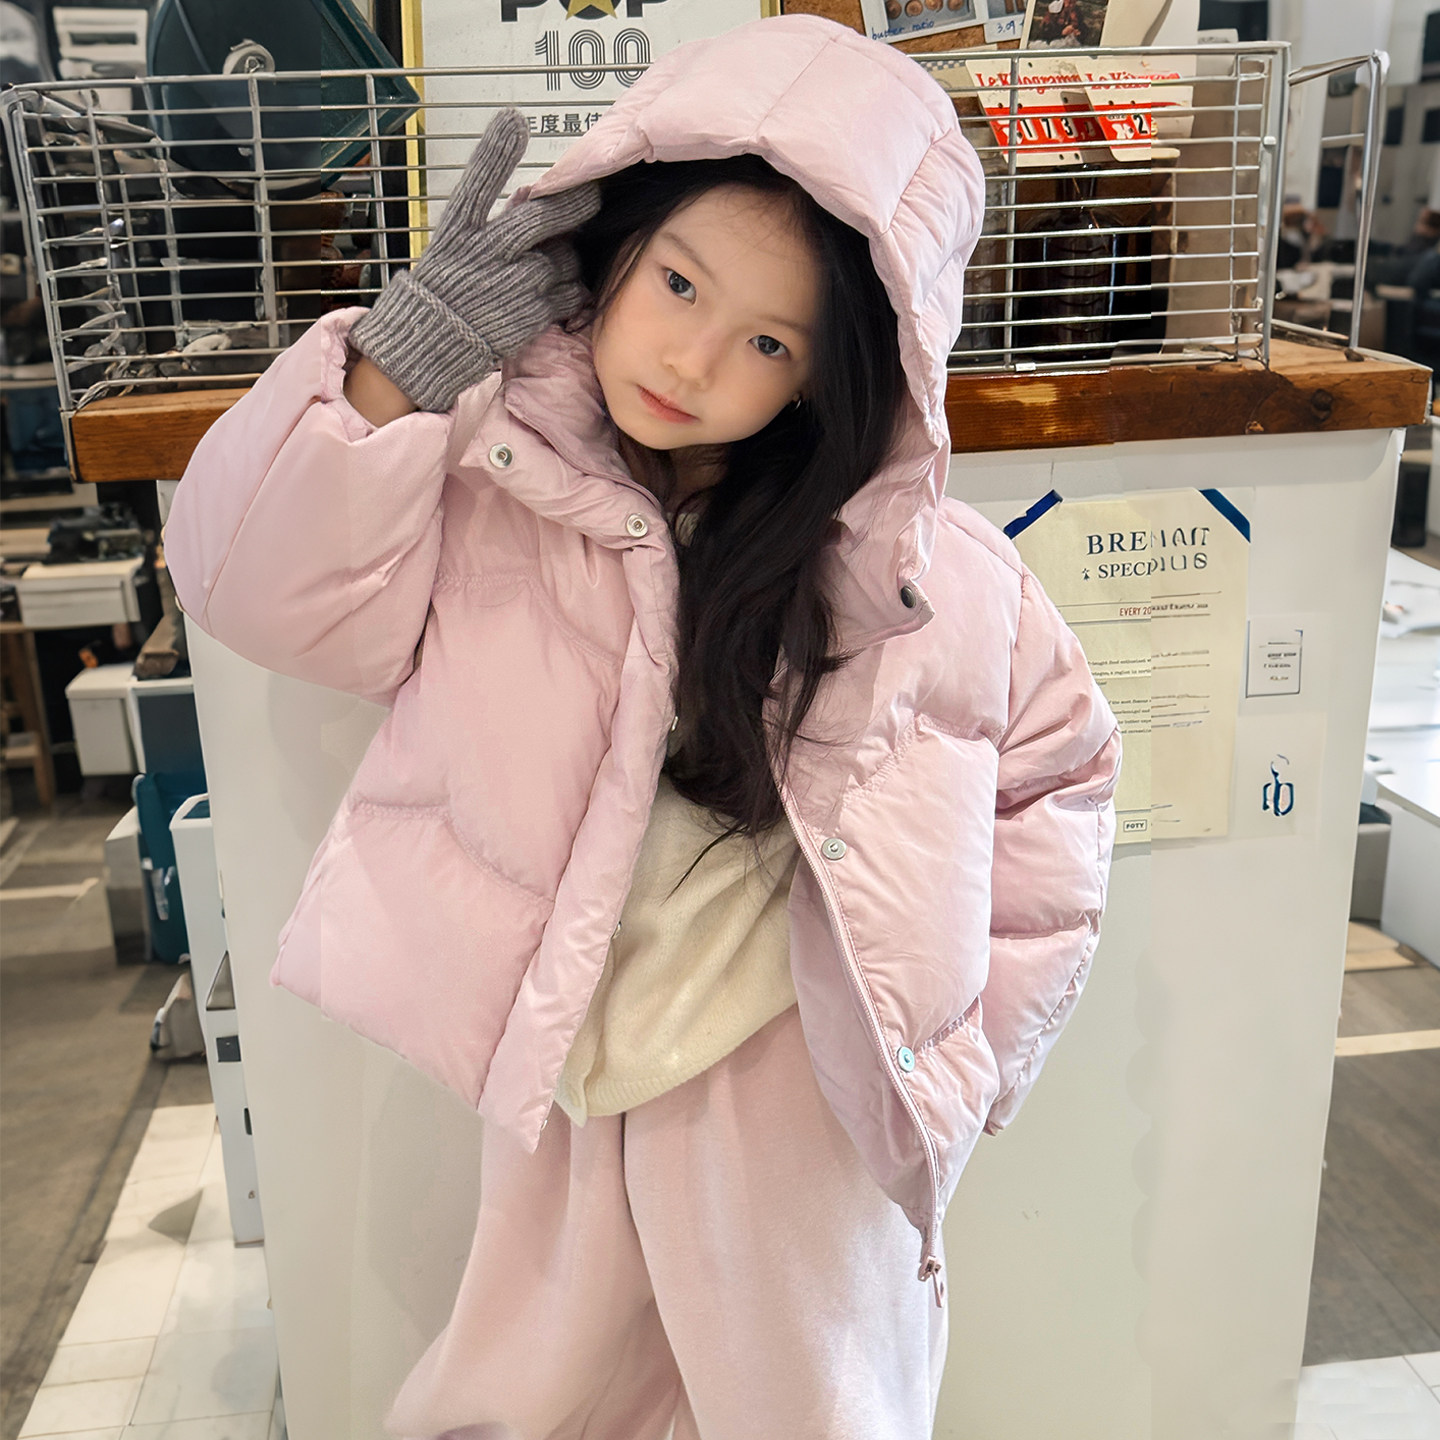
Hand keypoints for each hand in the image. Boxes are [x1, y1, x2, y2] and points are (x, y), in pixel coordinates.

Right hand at [350, 108, 600, 411]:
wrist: (435, 341)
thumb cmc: (446, 286)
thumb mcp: (454, 241)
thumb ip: (491, 217)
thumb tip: (529, 193)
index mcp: (460, 230)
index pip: (477, 184)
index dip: (496, 153)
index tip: (513, 120)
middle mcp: (486, 254)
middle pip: (541, 219)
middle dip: (574, 204)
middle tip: (592, 195)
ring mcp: (512, 285)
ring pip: (564, 258)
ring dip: (569, 255)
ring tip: (556, 260)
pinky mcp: (531, 314)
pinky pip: (570, 292)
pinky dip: (572, 286)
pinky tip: (559, 287)